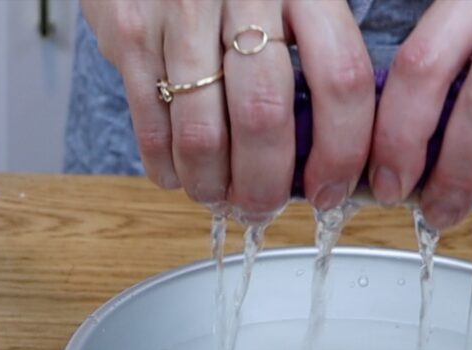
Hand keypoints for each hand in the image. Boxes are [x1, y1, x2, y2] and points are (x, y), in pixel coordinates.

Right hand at [82, 0, 375, 219]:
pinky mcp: (130, 30)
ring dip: (212, 184)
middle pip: (265, 115)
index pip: (341, 79)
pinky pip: (150, 122)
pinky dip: (167, 166)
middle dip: (265, 184)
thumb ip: (316, 56)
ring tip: (218, 198)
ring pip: (202, 131)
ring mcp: (181, 11)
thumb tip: (336, 155)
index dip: (341, 151)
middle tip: (262, 208)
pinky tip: (181, 176)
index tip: (329, 189)